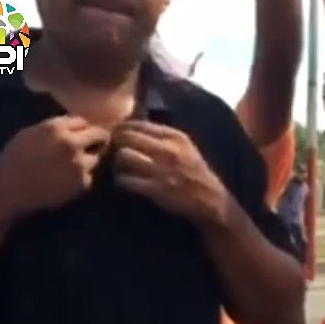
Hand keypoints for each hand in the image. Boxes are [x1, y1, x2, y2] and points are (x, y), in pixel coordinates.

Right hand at [0, 116, 109, 217]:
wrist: (9, 189)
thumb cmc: (14, 160)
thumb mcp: (30, 134)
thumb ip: (55, 128)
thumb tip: (75, 127)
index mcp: (56, 128)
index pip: (83, 121)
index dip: (83, 128)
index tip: (83, 134)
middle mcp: (71, 143)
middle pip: (100, 135)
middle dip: (98, 140)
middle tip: (95, 146)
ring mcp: (80, 163)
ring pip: (96, 157)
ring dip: (88, 160)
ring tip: (71, 168)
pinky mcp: (83, 182)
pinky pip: (89, 176)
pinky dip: (81, 179)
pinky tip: (65, 181)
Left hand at [113, 120, 230, 226]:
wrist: (211, 200)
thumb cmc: (195, 173)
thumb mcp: (186, 148)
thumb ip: (163, 136)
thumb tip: (134, 127)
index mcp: (175, 137)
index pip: (137, 123)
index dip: (122, 129)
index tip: (118, 137)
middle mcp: (169, 150)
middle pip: (127, 136)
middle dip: (115, 143)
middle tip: (113, 152)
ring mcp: (162, 170)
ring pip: (124, 156)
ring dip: (117, 162)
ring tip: (120, 168)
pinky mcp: (156, 189)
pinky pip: (126, 179)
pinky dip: (122, 181)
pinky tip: (126, 182)